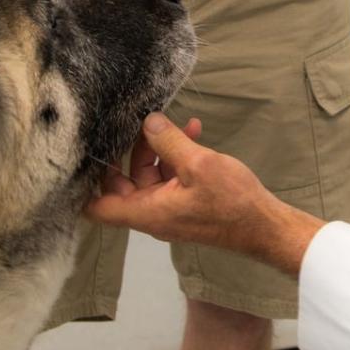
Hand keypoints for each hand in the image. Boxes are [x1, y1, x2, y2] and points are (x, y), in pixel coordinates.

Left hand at [85, 113, 324, 272]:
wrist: (265, 227)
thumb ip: (168, 141)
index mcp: (145, 212)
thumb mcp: (198, 164)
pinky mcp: (187, 204)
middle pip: (122, 184)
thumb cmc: (231, 202)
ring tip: (174, 122)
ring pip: (149, 176)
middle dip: (128, 152)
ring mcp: (170, 210)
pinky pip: (171, 178)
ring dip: (159, 148)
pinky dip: (177, 156)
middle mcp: (152, 214)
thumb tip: (147, 121)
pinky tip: (194, 131)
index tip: (86, 154)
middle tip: (136, 124)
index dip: (84, 184)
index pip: (96, 208)